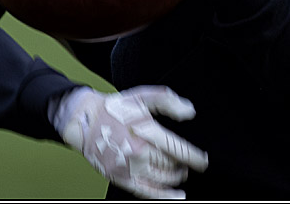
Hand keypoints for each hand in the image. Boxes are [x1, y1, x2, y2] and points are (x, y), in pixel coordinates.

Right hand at [52, 86, 207, 198]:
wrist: (86, 121)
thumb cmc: (116, 108)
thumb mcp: (143, 96)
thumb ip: (168, 101)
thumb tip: (189, 112)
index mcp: (145, 131)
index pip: (178, 150)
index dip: (195, 157)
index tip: (204, 160)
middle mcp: (137, 152)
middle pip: (171, 165)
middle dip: (184, 166)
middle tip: (189, 163)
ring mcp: (128, 168)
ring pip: (162, 179)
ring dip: (176, 178)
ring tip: (180, 172)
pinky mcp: (120, 178)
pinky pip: (147, 192)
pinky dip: (164, 196)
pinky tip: (176, 195)